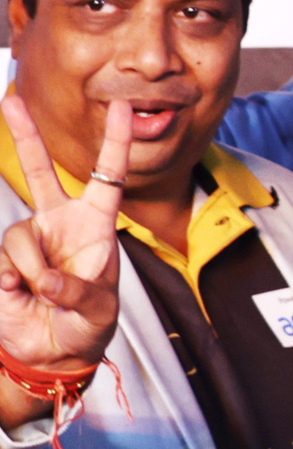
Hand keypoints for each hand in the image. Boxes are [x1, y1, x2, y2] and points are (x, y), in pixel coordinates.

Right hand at [0, 93, 135, 383]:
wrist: (54, 351)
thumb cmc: (88, 326)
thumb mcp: (97, 311)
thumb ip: (75, 292)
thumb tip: (45, 279)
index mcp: (97, 225)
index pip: (109, 177)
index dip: (114, 142)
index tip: (124, 107)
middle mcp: (60, 223)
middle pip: (40, 171)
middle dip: (24, 135)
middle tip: (11, 98)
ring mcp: (29, 238)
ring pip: (19, 237)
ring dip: (31, 269)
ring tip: (44, 293)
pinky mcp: (3, 257)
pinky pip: (3, 260)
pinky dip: (13, 281)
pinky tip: (21, 294)